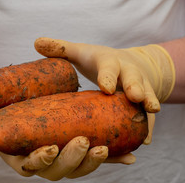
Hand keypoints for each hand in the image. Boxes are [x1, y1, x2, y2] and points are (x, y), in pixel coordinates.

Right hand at [0, 107, 134, 180]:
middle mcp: (47, 161)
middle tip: (85, 142)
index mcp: (25, 158)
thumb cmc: (5, 114)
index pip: (34, 167)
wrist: (20, 108)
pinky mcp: (81, 147)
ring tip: (106, 147)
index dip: (42, 161)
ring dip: (95, 160)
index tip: (49, 149)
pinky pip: (99, 156)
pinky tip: (131, 155)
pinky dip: (115, 157)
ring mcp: (66, 156)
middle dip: (74, 160)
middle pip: (61, 170)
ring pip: (81, 166)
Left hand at [34, 37, 175, 142]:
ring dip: (148, 110)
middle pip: (135, 79)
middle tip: (137, 97)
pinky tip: (144, 142)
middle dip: (136, 87)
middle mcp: (128, 72)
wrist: (130, 62)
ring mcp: (140, 87)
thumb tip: (36, 42)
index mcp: (110, 61)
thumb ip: (61, 49)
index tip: (105, 87)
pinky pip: (148, 115)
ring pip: (147, 96)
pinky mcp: (144, 101)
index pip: (109, 67)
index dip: (107, 76)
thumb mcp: (82, 52)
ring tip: (147, 127)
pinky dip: (148, 128)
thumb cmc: (99, 60)